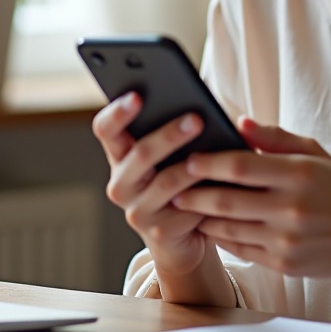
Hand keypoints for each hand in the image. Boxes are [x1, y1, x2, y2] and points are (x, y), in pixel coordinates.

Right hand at [91, 93, 213, 279]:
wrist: (185, 235)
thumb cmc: (183, 180)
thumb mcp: (175, 153)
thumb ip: (177, 129)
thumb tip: (199, 106)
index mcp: (121, 155)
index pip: (106, 129)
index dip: (117, 113)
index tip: (137, 96)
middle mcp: (121, 183)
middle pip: (140, 154)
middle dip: (170, 135)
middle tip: (197, 119)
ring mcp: (136, 210)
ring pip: (166, 181)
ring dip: (194, 165)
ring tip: (218, 152)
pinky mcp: (158, 232)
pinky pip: (185, 208)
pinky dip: (206, 194)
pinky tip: (224, 183)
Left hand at [173, 117, 330, 280]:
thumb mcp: (315, 153)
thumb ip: (275, 137)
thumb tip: (237, 122)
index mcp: (298, 174)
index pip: (241, 165)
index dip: (209, 162)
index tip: (188, 157)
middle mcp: (291, 208)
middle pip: (226, 199)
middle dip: (193, 192)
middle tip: (172, 184)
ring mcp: (286, 239)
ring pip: (228, 227)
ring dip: (201, 216)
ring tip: (183, 204)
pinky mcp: (283, 263)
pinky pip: (240, 249)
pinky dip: (220, 236)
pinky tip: (208, 225)